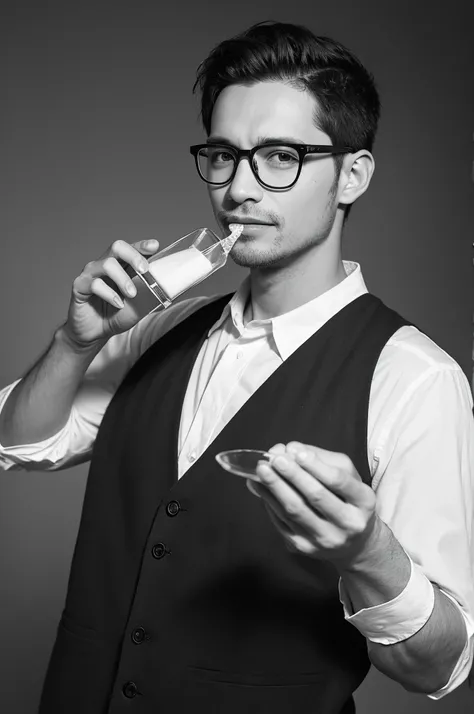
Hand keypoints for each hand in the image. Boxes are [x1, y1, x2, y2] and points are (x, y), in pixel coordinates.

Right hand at [63, 238, 159, 347]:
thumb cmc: (116, 315)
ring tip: (132, 295)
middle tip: (144, 270)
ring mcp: (90, 274)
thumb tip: (168, 290)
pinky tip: (117, 303)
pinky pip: (94, 284)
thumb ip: (149, 294)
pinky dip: (109, 294)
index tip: (154, 246)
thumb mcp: (139, 305)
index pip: (131, 249)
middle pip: (117, 247)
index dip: (142, 245)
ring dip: (123, 279)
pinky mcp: (80, 286)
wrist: (95, 333)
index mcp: (120, 266)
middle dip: (133, 255)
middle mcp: (104, 265)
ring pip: (107, 264)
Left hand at [248, 441, 378, 565]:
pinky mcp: (304, 548)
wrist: (353, 544)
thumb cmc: (348, 501)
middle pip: (316, 496)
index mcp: (363, 502)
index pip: (338, 481)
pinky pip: (282, 522)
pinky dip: (269, 502)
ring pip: (295, 511)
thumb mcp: (348, 477)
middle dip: (292, 475)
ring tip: (262, 469)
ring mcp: (325, 539)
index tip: (296, 451)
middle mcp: (348, 524)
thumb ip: (322, 459)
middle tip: (275, 458)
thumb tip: (291, 449)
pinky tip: (260, 487)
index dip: (315, 465)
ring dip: (275, 487)